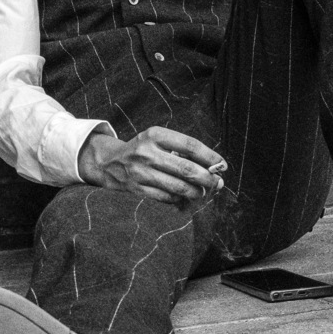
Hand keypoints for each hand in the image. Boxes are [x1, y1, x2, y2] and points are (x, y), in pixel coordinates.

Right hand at [78, 127, 226, 204]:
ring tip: (203, 192)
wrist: (110, 162)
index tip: (222, 165)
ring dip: (197, 192)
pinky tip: (185, 197)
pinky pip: (167, 197)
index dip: (210, 157)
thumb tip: (213, 166)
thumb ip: (181, 149)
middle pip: (186, 169)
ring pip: (178, 186)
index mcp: (155, 134)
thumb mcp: (158, 139)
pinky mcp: (137, 189)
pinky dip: (180, 199)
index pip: (190, 145)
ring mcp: (141, 172)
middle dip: (207, 178)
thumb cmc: (143, 150)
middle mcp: (147, 152)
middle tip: (218, 183)